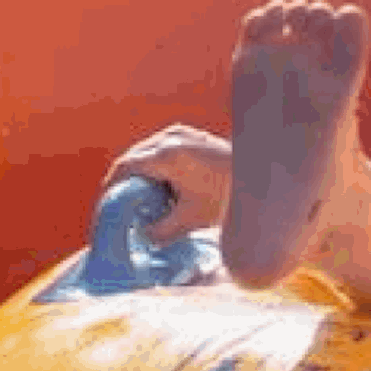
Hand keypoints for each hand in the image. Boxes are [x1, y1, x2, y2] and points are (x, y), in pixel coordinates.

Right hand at [110, 124, 232, 245]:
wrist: (262, 175)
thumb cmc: (227, 197)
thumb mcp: (190, 219)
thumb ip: (160, 231)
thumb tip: (141, 237)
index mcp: (166, 155)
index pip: (124, 167)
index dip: (112, 186)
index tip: (108, 204)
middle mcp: (170, 137)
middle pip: (133, 157)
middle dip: (125, 180)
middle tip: (122, 203)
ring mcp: (181, 132)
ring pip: (147, 151)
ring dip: (141, 172)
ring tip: (141, 197)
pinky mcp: (191, 133)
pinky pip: (162, 146)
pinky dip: (156, 164)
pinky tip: (162, 184)